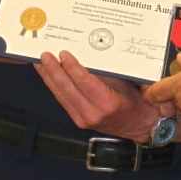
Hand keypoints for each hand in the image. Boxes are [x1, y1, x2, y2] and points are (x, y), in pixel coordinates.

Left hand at [35, 50, 172, 142]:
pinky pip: (63, 101)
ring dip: (49, 78)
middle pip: (67, 89)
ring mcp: (84, 119)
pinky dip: (55, 87)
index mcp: (107, 103)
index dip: (71, 66)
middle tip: (44, 55)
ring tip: (40, 63)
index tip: (63, 53)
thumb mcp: (126, 83)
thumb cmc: (137, 103)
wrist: (140, 125)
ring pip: (61, 95)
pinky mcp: (79, 120)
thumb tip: (84, 57)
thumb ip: (105, 73)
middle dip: (53, 70)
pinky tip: (49, 77)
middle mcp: (93, 113)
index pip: (84, 82)